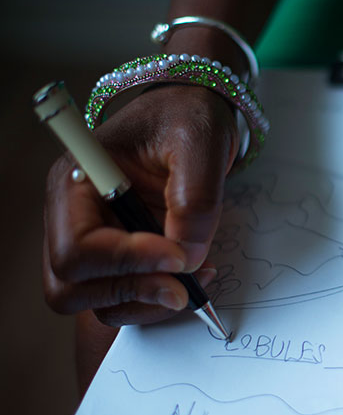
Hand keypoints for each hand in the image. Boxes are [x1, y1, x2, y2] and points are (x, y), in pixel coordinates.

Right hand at [43, 84, 237, 326]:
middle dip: (128, 294)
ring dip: (145, 303)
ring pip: (96, 301)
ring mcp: (95, 239)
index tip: (178, 256)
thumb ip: (195, 200)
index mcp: (75, 181)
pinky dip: (155, 299)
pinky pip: (124, 295)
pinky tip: (192, 277)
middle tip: (182, 289)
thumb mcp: (200, 144)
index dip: (127, 263)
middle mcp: (72, 216)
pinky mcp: (121, 254)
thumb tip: (188, 258)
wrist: (193, 111)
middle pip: (70, 287)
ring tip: (194, 281)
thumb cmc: (187, 116)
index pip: (76, 249)